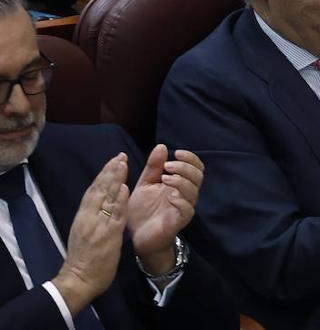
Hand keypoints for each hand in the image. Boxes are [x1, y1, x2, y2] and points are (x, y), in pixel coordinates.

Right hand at [52, 152, 127, 315]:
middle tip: (120, 156)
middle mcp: (88, 218)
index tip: (112, 161)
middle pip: (98, 190)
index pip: (93, 192)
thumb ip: (93, 216)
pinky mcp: (107, 236)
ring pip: (106, 199)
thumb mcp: (85, 232)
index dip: (103, 176)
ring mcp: (97, 226)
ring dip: (115, 180)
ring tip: (122, 164)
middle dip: (109, 172)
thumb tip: (102, 201)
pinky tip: (124, 188)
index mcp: (82, 217)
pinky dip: (119, 201)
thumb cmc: (83, 258)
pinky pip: (114, 216)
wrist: (78, 279)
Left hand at [127, 145, 203, 274]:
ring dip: (182, 181)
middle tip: (169, 165)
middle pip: (198, 176)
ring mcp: (184, 208)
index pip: (196, 167)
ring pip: (194, 191)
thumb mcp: (145, 184)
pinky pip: (186, 209)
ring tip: (165, 178)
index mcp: (180, 184)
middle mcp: (186, 195)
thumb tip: (161, 146)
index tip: (176, 152)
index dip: (190, 158)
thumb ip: (153, 167)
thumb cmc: (143, 211)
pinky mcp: (179, 221)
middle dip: (185, 167)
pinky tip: (169, 195)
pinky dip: (180, 200)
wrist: (137, 237)